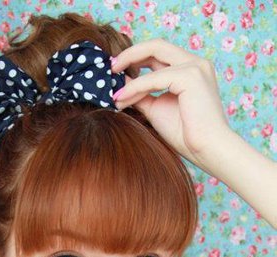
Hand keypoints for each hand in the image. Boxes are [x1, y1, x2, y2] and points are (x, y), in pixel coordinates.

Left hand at [111, 39, 230, 168]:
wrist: (207, 150)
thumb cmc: (185, 135)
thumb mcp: (156, 109)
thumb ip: (141, 94)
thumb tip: (120, 84)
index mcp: (191, 69)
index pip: (158, 53)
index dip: (135, 58)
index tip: (115, 71)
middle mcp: (195, 62)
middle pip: (156, 45)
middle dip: (130, 54)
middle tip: (110, 67)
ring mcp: (195, 66)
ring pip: (153, 56)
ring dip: (130, 74)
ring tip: (114, 93)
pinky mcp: (190, 76)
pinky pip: (154, 78)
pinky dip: (136, 88)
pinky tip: (122, 99)